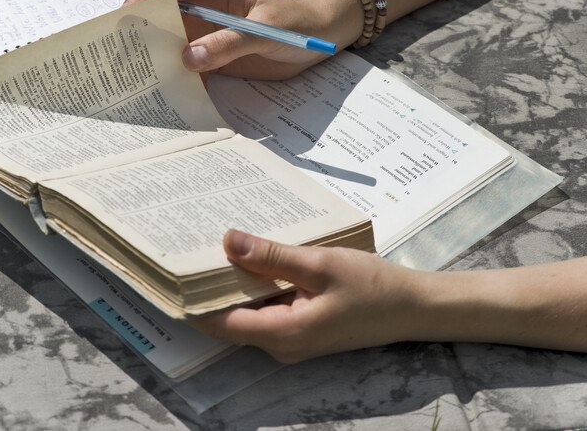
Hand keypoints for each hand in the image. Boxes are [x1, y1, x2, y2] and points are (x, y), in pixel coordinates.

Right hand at [124, 0, 362, 79]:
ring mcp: (209, 36)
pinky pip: (190, 68)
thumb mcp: (265, 30)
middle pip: (164, 17)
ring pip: (173, 45)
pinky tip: (165, 93)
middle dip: (141, 33)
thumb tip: (188, 58)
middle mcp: (206, 11)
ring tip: (135, 79)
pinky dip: (177, 79)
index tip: (126, 18)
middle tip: (119, 55)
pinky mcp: (217, 59)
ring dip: (156, 60)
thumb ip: (229, 43)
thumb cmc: (296, 24)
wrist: (320, 39)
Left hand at [192, 229, 419, 362]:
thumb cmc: (372, 286)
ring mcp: (293, 339)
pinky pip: (269, 310)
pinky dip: (259, 287)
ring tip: (219, 246)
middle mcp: (282, 344)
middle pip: (232, 318)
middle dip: (212, 286)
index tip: (173, 271)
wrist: (414, 307)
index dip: (193, 300)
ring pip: (250, 312)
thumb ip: (273, 256)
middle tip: (192, 248)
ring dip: (237, 284)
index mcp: (283, 334)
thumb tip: (227, 242)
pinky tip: (257, 258)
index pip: (220, 323)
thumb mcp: (320, 264)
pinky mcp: (303, 328)